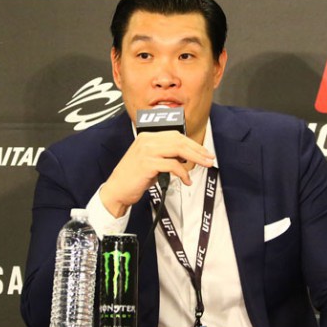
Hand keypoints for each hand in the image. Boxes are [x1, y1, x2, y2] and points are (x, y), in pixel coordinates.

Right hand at [99, 131, 214, 216]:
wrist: (116, 190)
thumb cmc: (134, 178)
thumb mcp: (150, 161)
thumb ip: (165, 155)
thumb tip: (186, 156)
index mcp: (147, 137)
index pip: (175, 135)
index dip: (192, 143)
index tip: (204, 152)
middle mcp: (146, 140)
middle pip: (179, 140)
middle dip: (197, 149)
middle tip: (209, 158)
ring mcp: (146, 151)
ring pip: (178, 150)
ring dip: (195, 158)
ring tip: (205, 165)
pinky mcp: (147, 163)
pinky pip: (172, 165)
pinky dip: (183, 173)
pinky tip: (186, 181)